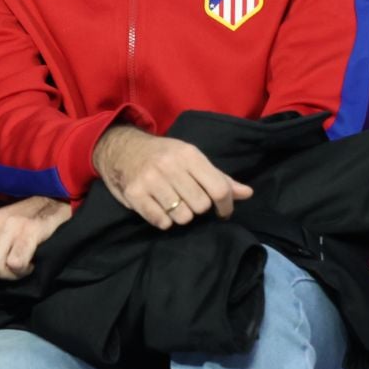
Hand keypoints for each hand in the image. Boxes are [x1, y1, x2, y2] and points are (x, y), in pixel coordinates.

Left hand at [0, 196, 72, 278]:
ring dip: (15, 272)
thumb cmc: (22, 228)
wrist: (55, 207)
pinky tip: (34, 259)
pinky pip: (17, 262)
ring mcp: (13, 224)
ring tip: (26, 260)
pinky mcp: (32, 229)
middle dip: (1, 274)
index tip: (1, 263)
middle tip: (15, 263)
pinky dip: (26, 268)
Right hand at [93, 125, 252, 229]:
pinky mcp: (134, 193)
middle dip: (199, 208)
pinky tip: (160, 209)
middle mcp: (170, 165)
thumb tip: (247, 193)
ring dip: (181, 216)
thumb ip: (219, 178)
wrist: (121, 148)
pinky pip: (161, 221)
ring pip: (182, 216)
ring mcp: (150, 180)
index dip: (226, 206)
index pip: (219, 188)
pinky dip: (163, 220)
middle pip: (201, 205)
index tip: (223, 212)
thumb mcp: (191, 158)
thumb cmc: (163, 155)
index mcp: (189, 154)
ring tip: (174, 205)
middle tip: (190, 202)